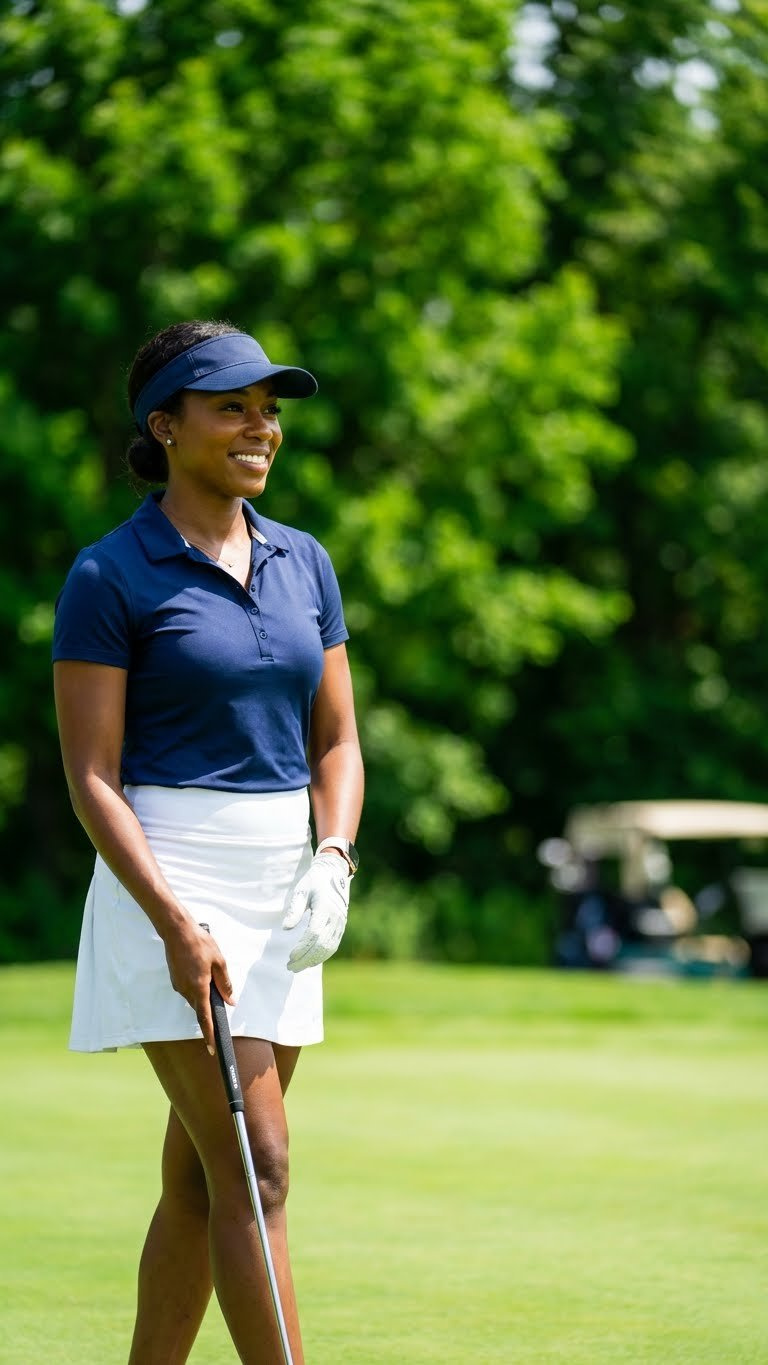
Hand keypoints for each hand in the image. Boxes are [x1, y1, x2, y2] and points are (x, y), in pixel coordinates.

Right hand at [164, 920, 234, 1054]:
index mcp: (199, 988)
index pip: (204, 1018)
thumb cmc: (199, 943)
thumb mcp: (219, 961)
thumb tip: (230, 1000)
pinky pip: (188, 988)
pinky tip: (200, 970)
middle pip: (200, 1007)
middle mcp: (186, 990)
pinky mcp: (175, 979)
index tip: (211, 1048)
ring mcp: (178, 985)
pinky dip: (196, 985)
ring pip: (194, 997)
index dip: (209, 1034)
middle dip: (209, 1005)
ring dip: (203, 992)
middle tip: (219, 992)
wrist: (176, 930)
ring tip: (208, 972)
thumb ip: (225, 983)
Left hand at [282, 853, 350, 971]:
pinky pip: (334, 944)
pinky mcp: (341, 925)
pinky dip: (323, 955)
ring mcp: (340, 922)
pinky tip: (311, 960)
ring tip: (298, 966)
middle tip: (290, 967)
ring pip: (329, 947)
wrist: (334, 872)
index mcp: (325, 908)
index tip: (290, 956)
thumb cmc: (314, 881)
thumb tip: (286, 928)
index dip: (302, 948)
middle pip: (321, 945)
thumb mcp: (301, 891)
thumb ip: (294, 910)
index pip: (314, 934)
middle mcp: (335, 917)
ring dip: (314, 960)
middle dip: (306, 959)